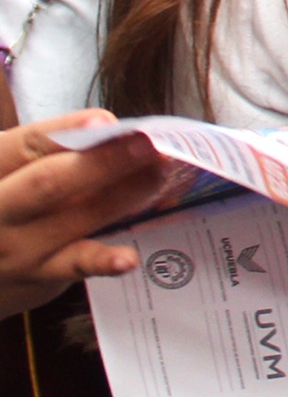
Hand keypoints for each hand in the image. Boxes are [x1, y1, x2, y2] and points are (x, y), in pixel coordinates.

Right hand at [0, 112, 171, 316]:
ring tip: (161, 172)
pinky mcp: (39, 275)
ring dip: (125, 193)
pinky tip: (129, 257)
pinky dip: (104, 260)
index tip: (107, 122)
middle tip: (148, 144)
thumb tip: (109, 128)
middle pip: (50, 183)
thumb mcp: (11, 167)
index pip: (27, 146)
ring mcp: (19, 246)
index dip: (66, 131)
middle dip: (102, 161)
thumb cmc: (7, 199)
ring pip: (74, 217)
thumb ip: (46, 148)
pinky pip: (75, 265)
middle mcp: (1, 210)